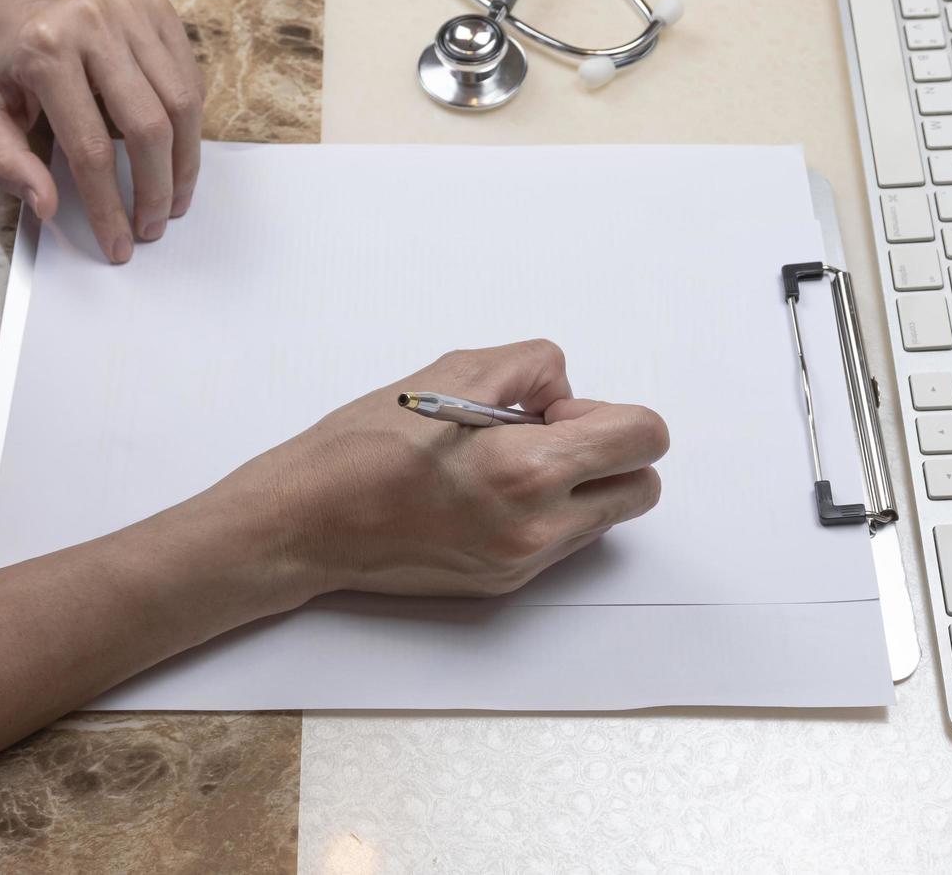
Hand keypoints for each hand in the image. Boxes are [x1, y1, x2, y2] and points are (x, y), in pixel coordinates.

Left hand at [0, 0, 204, 262]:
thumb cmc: (2, 58)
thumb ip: (6, 161)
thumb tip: (49, 206)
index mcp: (44, 50)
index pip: (90, 147)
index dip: (109, 205)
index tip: (120, 244)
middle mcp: (94, 23)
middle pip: (148, 127)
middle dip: (157, 189)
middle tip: (153, 227)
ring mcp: (133, 11)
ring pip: (182, 105)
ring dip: (184, 164)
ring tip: (174, 200)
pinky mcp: (160, 9)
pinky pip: (190, 80)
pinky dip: (189, 125)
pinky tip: (175, 151)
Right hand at [246, 340, 669, 599]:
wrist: (307, 523)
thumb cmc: (363, 446)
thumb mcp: (453, 371)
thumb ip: (531, 369)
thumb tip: (563, 394)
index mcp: (528, 469)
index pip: (644, 437)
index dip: (610, 411)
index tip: (558, 411)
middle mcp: (537, 527)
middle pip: (642, 486)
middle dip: (612, 452)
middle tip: (546, 434)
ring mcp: (524, 562)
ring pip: (606, 516)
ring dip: (582, 483)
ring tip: (510, 463)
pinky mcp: (506, 583)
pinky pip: (564, 540)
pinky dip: (547, 510)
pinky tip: (489, 493)